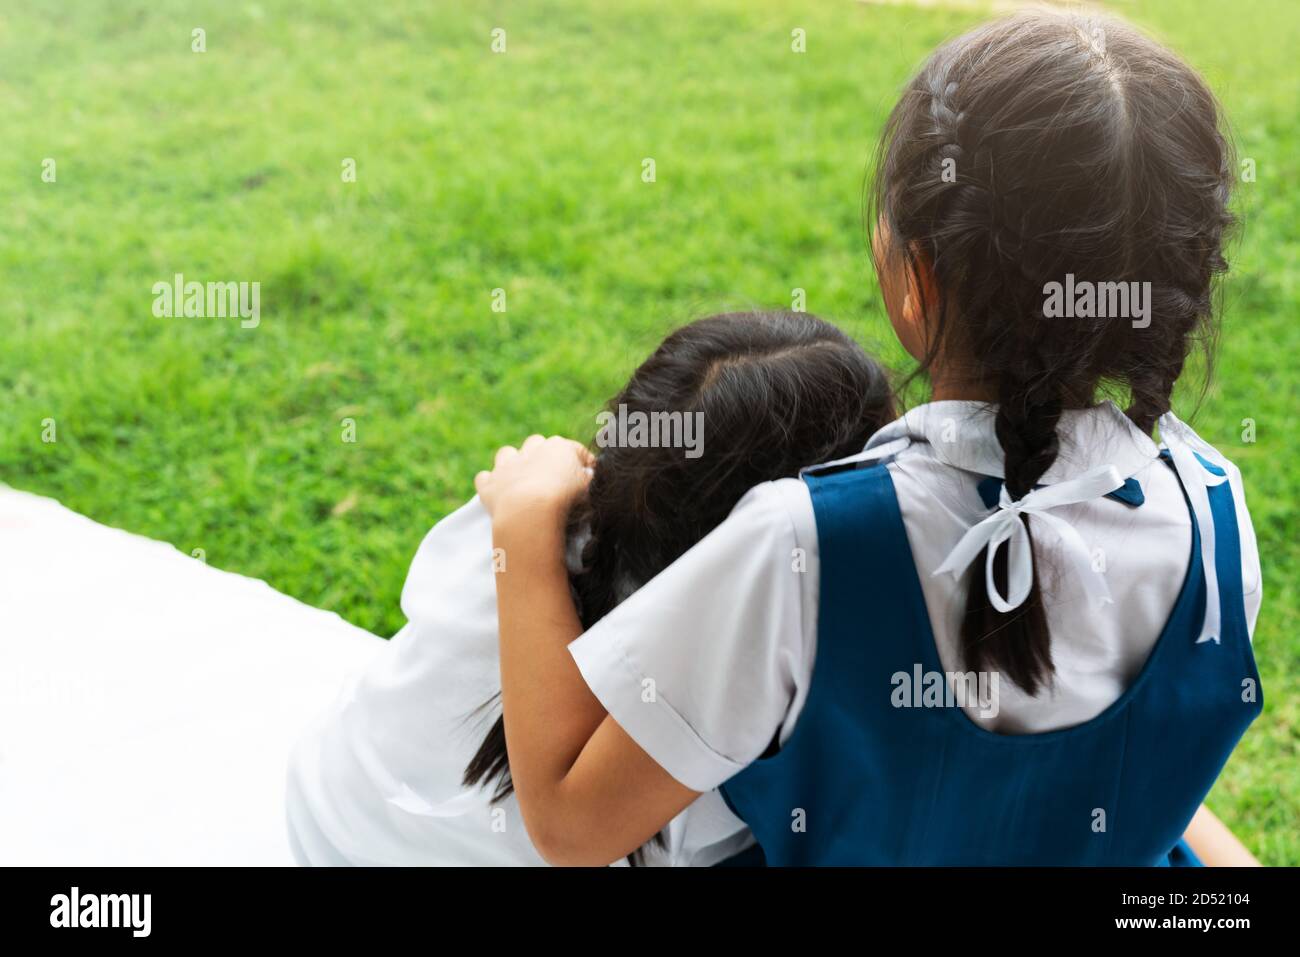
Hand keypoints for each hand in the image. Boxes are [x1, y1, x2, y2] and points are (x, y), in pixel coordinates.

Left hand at [475, 434, 594, 530]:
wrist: (530, 511)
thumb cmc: (566, 499)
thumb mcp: (589, 489)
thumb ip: (589, 481)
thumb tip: (588, 478)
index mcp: (559, 447)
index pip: (575, 450)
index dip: (583, 463)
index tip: (589, 476)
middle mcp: (531, 450)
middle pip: (537, 443)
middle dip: (543, 455)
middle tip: (552, 475)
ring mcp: (507, 466)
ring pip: (507, 453)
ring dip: (512, 463)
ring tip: (521, 478)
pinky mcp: (490, 485)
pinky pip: (485, 478)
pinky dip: (490, 483)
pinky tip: (497, 491)